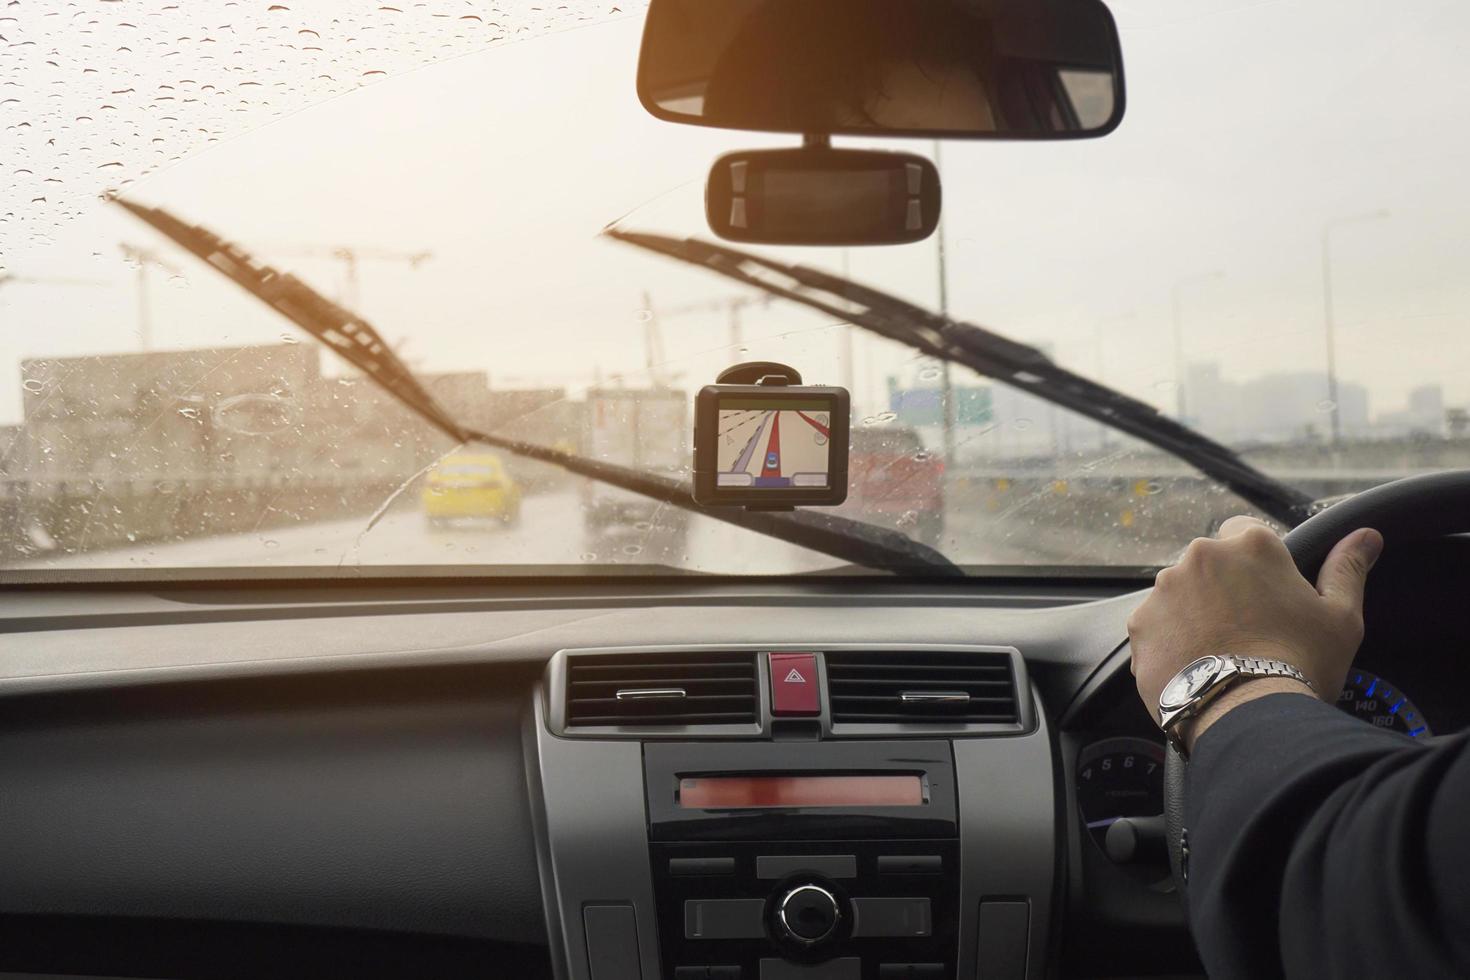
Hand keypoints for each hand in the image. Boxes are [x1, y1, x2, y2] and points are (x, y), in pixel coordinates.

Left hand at [1128, 516, 1383, 747]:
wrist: (1248, 714)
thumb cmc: (1300, 663)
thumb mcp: (1340, 616)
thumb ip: (1346, 569)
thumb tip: (1365, 537)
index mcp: (1249, 545)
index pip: (1244, 531)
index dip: (1255, 563)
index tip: (1265, 592)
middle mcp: (1200, 557)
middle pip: (1210, 565)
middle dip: (1223, 589)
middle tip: (1247, 629)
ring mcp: (1164, 590)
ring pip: (1180, 594)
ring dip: (1194, 613)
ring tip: (1221, 652)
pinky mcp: (1140, 624)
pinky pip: (1156, 625)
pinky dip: (1171, 641)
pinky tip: (1196, 666)